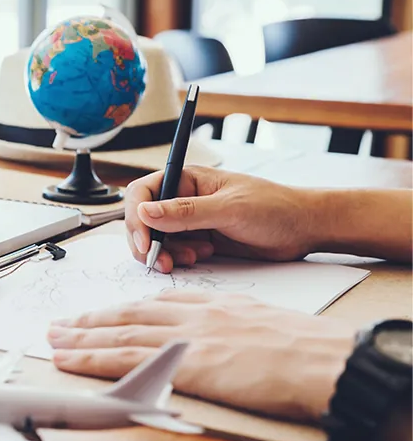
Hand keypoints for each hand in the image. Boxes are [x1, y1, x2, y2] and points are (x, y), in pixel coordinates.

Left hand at [48, 290, 353, 420]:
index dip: (120, 311)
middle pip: (127, 315)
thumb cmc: (301, 346)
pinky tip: (70, 361)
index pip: (152, 305)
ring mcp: (183, 337)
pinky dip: (92, 359)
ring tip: (53, 340)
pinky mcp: (180, 363)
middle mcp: (190, 315)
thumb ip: (225, 325)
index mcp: (208, 304)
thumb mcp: (256, 321)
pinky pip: (125, 360)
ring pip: (118, 334)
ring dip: (80, 338)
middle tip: (60, 325)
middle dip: (90, 321)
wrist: (321, 358)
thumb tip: (212, 338)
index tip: (100, 316)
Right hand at [124, 166, 314, 271]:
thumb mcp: (228, 208)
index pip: (143, 193)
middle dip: (149, 242)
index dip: (137, 217)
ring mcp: (190, 221)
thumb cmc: (273, 207)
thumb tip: (145, 212)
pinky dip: (179, 259)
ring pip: (157, 239)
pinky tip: (202, 257)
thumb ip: (185, 212)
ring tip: (192, 258)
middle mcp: (183, 199)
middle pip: (144, 220)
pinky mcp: (199, 240)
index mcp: (187, 179)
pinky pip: (174, 251)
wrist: (303, 228)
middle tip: (163, 261)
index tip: (145, 242)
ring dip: (166, 253)